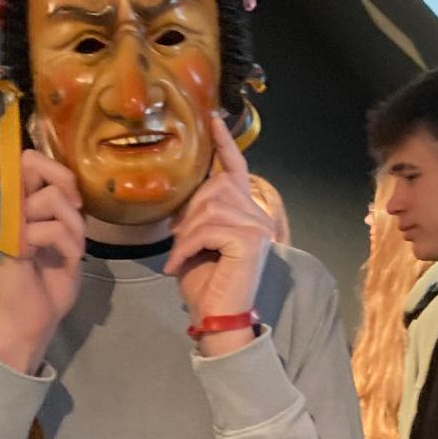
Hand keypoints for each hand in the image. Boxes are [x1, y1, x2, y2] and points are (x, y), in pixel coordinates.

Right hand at [0, 151, 85, 374]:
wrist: (34, 322)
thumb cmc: (50, 285)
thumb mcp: (66, 242)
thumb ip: (66, 215)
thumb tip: (71, 190)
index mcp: (20, 208)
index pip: (28, 163)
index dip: (56, 169)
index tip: (74, 198)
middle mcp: (9, 210)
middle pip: (29, 161)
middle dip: (62, 177)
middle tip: (75, 206)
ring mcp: (7, 225)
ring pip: (50, 197)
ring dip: (74, 224)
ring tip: (73, 249)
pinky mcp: (10, 244)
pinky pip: (49, 228)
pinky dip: (69, 244)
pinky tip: (69, 260)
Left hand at [164, 114, 271, 352]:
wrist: (217, 318)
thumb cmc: (205, 283)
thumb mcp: (195, 241)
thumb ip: (196, 214)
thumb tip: (182, 196)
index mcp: (247, 212)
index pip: (236, 170)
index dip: (224, 145)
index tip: (213, 120)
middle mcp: (259, 216)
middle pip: (215, 188)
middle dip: (189, 213)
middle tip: (178, 244)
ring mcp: (258, 227)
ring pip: (210, 208)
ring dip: (186, 233)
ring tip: (179, 256)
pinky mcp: (251, 241)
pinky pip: (208, 228)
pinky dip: (188, 245)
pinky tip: (180, 263)